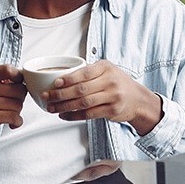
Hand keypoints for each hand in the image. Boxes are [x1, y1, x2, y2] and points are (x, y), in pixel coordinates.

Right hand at [0, 65, 26, 149]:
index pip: (9, 70)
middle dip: (20, 99)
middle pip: (19, 90)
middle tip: (12, 105)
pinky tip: (11, 123)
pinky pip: (14, 117)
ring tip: (8, 114)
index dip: (19, 78)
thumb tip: (25, 78)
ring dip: (17, 112)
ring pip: (18, 105)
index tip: (18, 85)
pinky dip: (17, 122)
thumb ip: (2, 80)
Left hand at [44, 60, 163, 135]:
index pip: (84, 73)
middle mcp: (110, 81)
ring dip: (64, 106)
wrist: (137, 99)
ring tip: (52, 108)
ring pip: (83, 103)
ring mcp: (112, 96)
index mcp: (106, 67)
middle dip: (61, 94)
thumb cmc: (117, 83)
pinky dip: (73, 116)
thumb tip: (60, 77)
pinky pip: (88, 114)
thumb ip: (88, 72)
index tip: (55, 83)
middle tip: (47, 97)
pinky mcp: (112, 111)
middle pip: (81, 89)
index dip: (68, 79)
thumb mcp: (107, 71)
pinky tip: (64, 115)